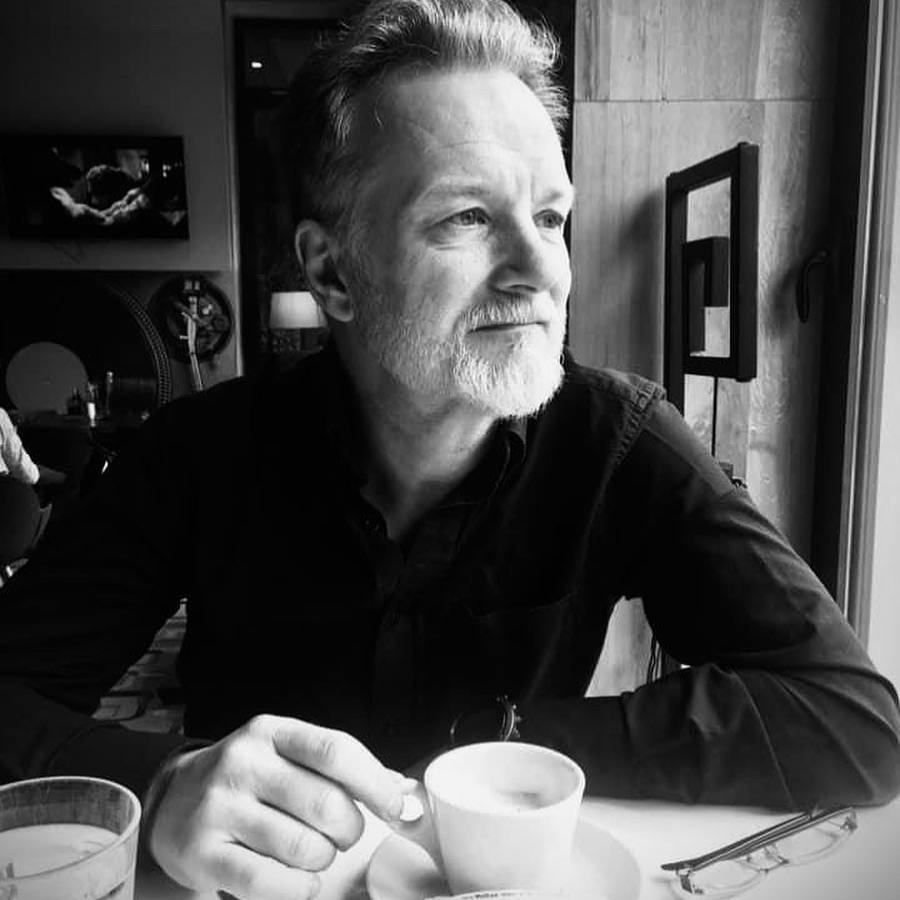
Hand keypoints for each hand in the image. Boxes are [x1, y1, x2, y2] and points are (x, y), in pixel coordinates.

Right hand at [146, 714, 415, 899]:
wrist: (172, 798)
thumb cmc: (248, 779)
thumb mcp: (288, 755)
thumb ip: (343, 770)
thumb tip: (405, 791)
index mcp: (272, 732)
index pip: (336, 751)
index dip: (376, 784)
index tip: (400, 808)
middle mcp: (243, 763)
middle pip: (326, 804)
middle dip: (350, 830)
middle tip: (344, 835)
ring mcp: (219, 808)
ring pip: (303, 848)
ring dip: (323, 861)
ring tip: (312, 853)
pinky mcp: (202, 854)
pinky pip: (270, 883)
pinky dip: (299, 889)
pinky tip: (299, 879)